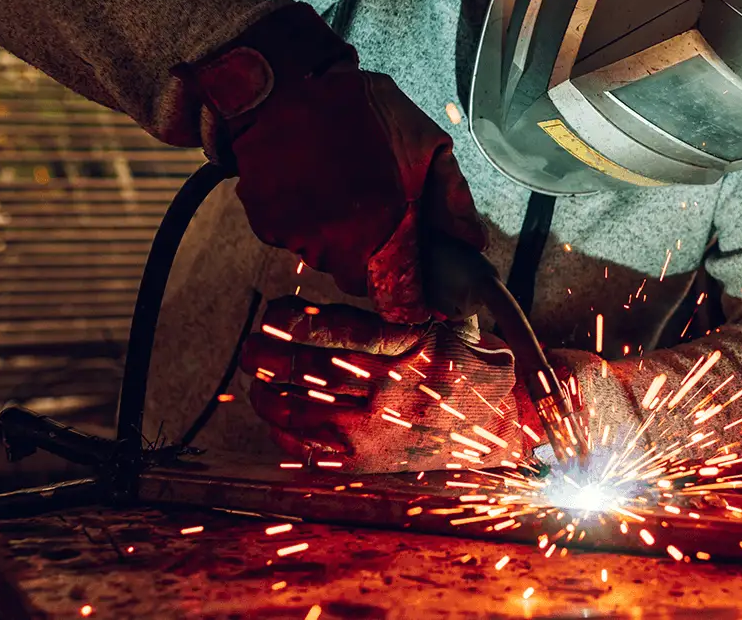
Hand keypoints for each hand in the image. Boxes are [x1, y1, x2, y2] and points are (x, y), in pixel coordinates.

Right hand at [179, 3, 485, 323]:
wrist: (284, 88)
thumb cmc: (362, 111)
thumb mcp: (426, 142)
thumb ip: (453, 198)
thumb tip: (473, 243)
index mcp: (386, 223)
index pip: (400, 295)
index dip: (408, 294)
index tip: (411, 286)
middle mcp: (340, 240)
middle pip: (361, 280)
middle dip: (372, 260)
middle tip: (374, 217)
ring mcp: (300, 235)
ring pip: (326, 261)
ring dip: (337, 240)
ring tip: (341, 191)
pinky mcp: (267, 226)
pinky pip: (292, 242)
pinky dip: (302, 225)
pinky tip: (310, 187)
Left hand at [240, 298, 530, 472]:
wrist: (492, 417)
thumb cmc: (459, 360)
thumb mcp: (437, 321)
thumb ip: (395, 306)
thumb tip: (349, 283)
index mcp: (401, 345)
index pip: (330, 329)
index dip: (290, 322)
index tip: (271, 312)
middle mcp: (384, 387)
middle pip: (302, 371)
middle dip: (265, 357)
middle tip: (249, 348)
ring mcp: (372, 428)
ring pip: (296, 411)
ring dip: (267, 395)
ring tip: (259, 382)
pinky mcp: (365, 458)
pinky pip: (308, 449)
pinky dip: (284, 433)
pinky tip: (277, 419)